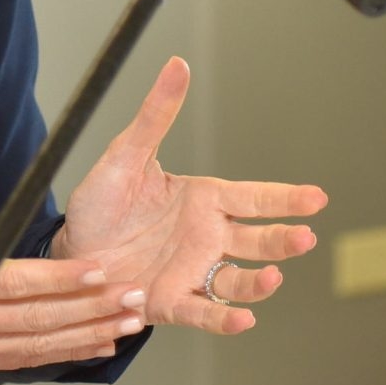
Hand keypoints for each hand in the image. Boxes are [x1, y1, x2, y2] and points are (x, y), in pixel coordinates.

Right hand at [0, 114, 146, 384]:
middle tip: (134, 295)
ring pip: (37, 347)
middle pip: (37, 320)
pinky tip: (93, 343)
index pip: (13, 283)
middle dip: (92, 308)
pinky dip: (61, 354)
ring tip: (129, 322)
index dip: (60, 278)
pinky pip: (22, 361)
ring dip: (86, 334)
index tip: (98, 267)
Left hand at [58, 58, 327, 334]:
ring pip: (238, 279)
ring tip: (272, 277)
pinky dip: (225, 320)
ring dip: (259, 282)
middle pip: (258, 240)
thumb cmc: (100, 204)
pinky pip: (203, 312)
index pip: (255, 198)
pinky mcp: (171, 302)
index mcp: (204, 200)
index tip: (317, 198)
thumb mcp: (125, 155)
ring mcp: (192, 272)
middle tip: (305, 237)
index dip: (287, 199)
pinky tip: (243, 319)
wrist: (68, 253)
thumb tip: (177, 64)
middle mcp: (207, 237)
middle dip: (284, 240)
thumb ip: (155, 115)